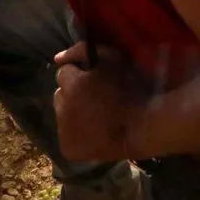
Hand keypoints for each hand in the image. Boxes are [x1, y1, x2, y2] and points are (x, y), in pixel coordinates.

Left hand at [53, 44, 138, 161]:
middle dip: (73, 93)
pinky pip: (66, 135)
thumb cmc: (131, 89)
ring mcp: (64, 131)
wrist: (142, 128)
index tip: (94, 79)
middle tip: (94, 97)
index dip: (79, 74)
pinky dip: (76, 132)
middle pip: (60, 94)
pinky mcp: (67, 148)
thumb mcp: (112, 58)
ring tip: (95, 115)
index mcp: (73, 85)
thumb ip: (81, 51)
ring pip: (62, 114)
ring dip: (73, 111)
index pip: (63, 72)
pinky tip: (93, 131)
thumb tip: (57, 58)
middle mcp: (63, 108)